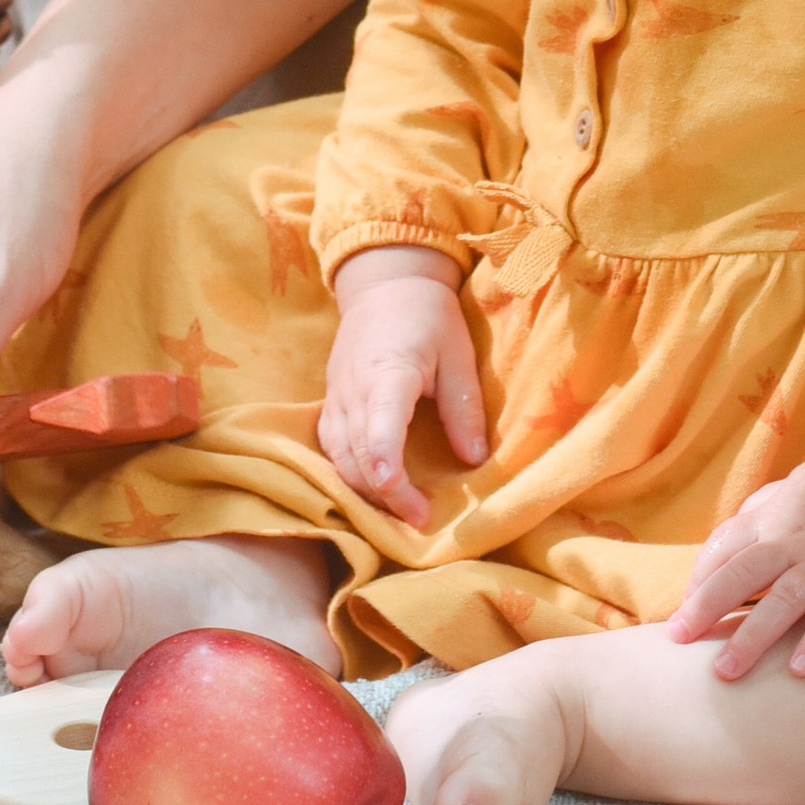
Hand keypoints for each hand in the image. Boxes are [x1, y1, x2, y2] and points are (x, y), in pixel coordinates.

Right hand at [316, 249, 486, 527]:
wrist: (384, 285)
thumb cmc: (428, 317)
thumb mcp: (458, 354)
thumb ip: (464, 407)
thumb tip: (474, 459)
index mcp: (388, 372)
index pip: (380, 428)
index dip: (389, 470)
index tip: (410, 504)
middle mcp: (353, 389)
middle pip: (358, 455)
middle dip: (387, 496)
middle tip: (421, 519)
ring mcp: (336, 396)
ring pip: (339, 458)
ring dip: (365, 491)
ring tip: (400, 512)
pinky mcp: (330, 402)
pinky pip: (329, 448)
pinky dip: (347, 474)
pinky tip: (370, 489)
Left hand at [667, 454, 804, 679]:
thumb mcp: (792, 487)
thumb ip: (761, 512)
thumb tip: (727, 541)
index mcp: (772, 518)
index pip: (722, 549)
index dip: (697, 582)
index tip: (681, 614)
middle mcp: (791, 542)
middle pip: (740, 575)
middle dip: (706, 608)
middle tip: (679, 639)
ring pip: (781, 602)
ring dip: (751, 637)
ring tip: (726, 672)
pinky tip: (798, 669)